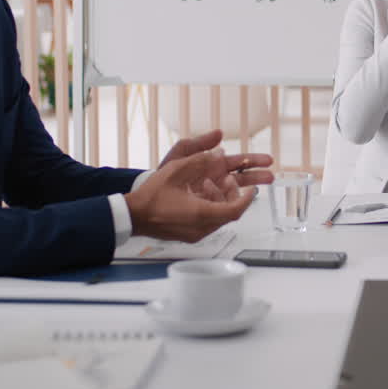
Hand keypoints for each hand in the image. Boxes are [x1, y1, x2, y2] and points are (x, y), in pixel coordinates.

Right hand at [125, 148, 272, 240]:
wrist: (134, 216)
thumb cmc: (151, 196)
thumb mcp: (176, 170)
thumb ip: (200, 160)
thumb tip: (219, 153)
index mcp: (201, 213)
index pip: (235, 209)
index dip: (247, 198)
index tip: (253, 189)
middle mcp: (201, 227)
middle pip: (230, 214)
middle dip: (234, 195)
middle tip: (229, 181)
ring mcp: (195, 234)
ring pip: (220, 218)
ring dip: (221, 201)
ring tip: (212, 184)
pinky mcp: (189, 236)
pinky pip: (209, 223)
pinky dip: (211, 208)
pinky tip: (200, 194)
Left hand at [157, 129, 274, 201]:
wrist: (148, 198)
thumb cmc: (162, 176)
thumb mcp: (179, 155)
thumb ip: (199, 144)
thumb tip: (219, 133)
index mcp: (211, 165)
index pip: (237, 162)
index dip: (253, 161)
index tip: (267, 160)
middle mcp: (214, 180)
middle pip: (241, 178)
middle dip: (256, 177)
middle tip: (270, 177)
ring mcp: (211, 196)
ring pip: (233, 194)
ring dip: (242, 192)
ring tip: (250, 192)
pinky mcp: (206, 210)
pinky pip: (221, 207)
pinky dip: (225, 203)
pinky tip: (226, 201)